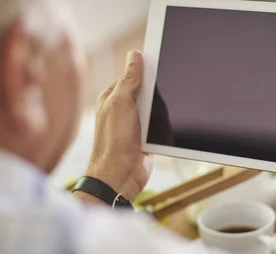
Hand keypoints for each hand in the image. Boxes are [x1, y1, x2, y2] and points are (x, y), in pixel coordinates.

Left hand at [86, 51, 152, 201]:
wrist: (120, 176)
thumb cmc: (114, 141)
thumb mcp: (121, 102)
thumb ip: (129, 79)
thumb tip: (135, 56)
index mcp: (112, 98)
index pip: (131, 76)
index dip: (144, 72)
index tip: (160, 67)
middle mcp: (122, 111)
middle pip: (146, 93)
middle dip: (155, 96)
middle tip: (158, 99)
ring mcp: (134, 126)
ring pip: (155, 111)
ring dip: (159, 115)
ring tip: (155, 122)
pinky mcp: (145, 140)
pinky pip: (160, 128)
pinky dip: (163, 129)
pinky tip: (163, 132)